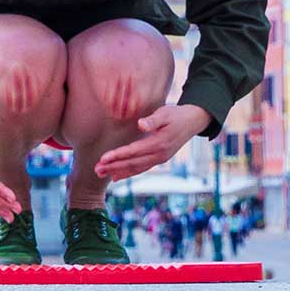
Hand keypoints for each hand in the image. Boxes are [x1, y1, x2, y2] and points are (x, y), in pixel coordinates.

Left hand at [95, 104, 211, 180]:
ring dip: (117, 172)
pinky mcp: (159, 159)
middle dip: (113, 167)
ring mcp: (159, 159)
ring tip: (100, 174)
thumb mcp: (165, 113)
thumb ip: (153, 120)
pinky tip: (116, 177)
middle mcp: (159, 155)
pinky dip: (128, 173)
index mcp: (159, 143)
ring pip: (136, 168)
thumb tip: (141, 124)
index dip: (118, 155)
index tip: (103, 158)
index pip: (134, 151)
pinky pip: (141, 169)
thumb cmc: (176, 114)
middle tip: (96, 170)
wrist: (193, 121)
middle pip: (132, 163)